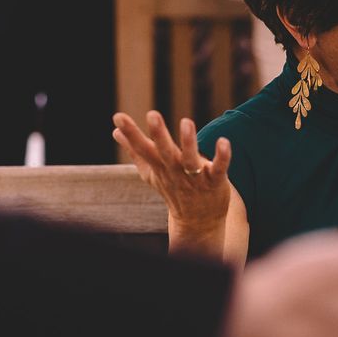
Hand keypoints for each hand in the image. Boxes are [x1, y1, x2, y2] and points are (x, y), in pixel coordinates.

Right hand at [112, 111, 231, 253]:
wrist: (197, 222)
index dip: (131, 133)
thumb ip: (135, 152)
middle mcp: (175, 171)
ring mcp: (195, 178)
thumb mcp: (152, 173)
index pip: (143, 149)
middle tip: (152, 114)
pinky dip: (221, 156)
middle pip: (165, 152)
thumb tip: (114, 131)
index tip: (118, 117)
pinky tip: (223, 141)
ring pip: (190, 159)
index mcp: (160, 167)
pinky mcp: (215, 182)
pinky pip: (218, 168)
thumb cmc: (174, 190)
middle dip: (158, 134)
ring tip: (186, 121)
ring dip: (188, 142)